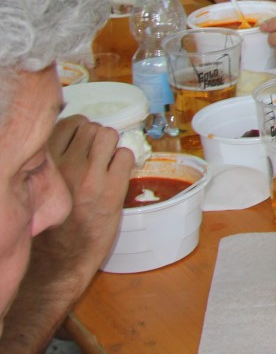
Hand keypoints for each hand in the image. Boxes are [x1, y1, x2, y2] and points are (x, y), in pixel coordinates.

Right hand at [36, 116, 134, 275]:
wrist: (57, 260)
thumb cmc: (49, 223)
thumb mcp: (42, 185)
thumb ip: (53, 161)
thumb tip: (76, 137)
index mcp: (45, 164)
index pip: (68, 123)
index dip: (80, 130)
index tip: (84, 143)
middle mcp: (65, 166)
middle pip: (92, 127)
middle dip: (98, 138)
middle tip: (98, 157)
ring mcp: (89, 176)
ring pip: (110, 135)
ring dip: (113, 146)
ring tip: (108, 165)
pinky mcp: (110, 190)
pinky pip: (126, 155)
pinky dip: (125, 162)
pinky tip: (118, 177)